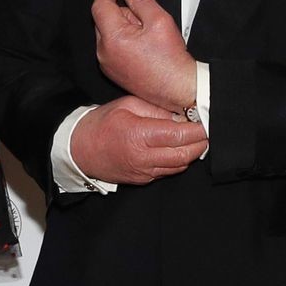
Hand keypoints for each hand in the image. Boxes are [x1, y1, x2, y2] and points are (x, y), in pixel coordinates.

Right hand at [69, 94, 206, 184]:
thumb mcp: (128, 105)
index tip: (207, 122)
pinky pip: (168, 172)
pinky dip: (178, 161)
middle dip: (201, 143)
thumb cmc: (101, 125)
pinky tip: (178, 149)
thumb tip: (181, 115)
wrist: (78, 150)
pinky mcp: (142, 180)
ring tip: (195, 140)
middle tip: (207, 131)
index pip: (180, 135)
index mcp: (139, 135)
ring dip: (192, 153)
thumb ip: (156, 109)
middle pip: (185, 154)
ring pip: (180, 165)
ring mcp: (143, 171)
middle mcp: (143, 157)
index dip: (198, 130)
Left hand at [92, 0, 196, 112]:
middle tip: (144, 18)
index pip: (100, 6)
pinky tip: (143, 47)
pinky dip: (124, 41)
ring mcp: (106, 64)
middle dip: (122, 12)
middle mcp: (104, 52)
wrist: (177, 88)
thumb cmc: (170, 60)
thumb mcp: (159, 20)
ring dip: (124, 28)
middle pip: (104, 20)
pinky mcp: (112, 71)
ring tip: (147, 37)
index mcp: (113, 38)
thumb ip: (140, 0)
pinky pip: (112, 48)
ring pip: (109, 34)